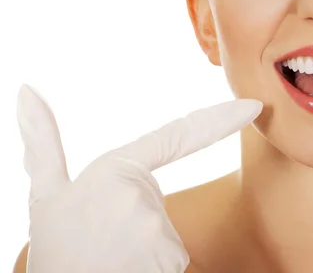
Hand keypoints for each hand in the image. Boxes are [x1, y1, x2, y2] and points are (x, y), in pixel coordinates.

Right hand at [17, 84, 261, 272]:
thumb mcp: (47, 194)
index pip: (180, 135)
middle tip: (105, 244)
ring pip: (166, 237)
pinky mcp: (171, 260)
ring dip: (143, 250)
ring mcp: (158, 231)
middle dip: (139, 224)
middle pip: (160, 206)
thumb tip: (26, 90)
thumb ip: (42, 143)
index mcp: (118, 169)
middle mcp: (143, 196)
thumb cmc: (55, 248)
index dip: (220, 118)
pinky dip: (153, 269)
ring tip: (112, 261)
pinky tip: (126, 271)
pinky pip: (173, 262)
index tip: (254, 106)